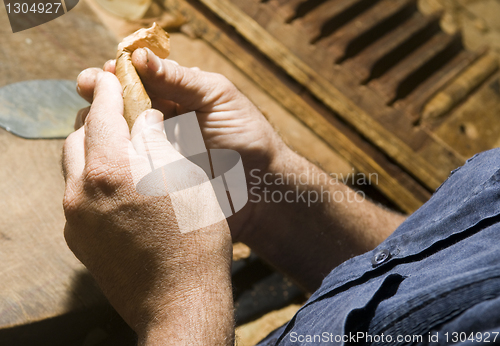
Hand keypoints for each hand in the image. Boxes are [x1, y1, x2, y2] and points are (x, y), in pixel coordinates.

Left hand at [63, 72, 233, 343]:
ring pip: (74, 167)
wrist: (180, 302)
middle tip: (121, 114)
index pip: (101, 113)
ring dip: (94, 150)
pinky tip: (121, 186)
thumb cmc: (195, 239)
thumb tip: (142, 116)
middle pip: (79, 137)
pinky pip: (78, 195)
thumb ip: (156, 140)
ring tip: (122, 150)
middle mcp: (81, 192)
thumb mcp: (185, 178)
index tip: (114, 76)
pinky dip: (94, 179)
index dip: (109, 89)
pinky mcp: (78, 240)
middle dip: (97, 119)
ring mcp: (75, 219)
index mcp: (110, 170)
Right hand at [76, 49, 286, 240]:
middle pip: (123, 105)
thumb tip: (137, 56)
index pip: (141, 80)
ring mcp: (155, 151)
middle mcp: (162, 122)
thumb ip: (180, 80)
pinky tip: (99, 149)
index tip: (101, 73)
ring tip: (90, 118)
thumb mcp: (217, 99)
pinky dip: (112, 155)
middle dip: (102, 95)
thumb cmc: (246, 138)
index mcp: (178, 98)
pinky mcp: (153, 178)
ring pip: (119, 134)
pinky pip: (126, 164)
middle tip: (87, 88)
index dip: (118, 75)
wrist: (262, 190)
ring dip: (101, 124)